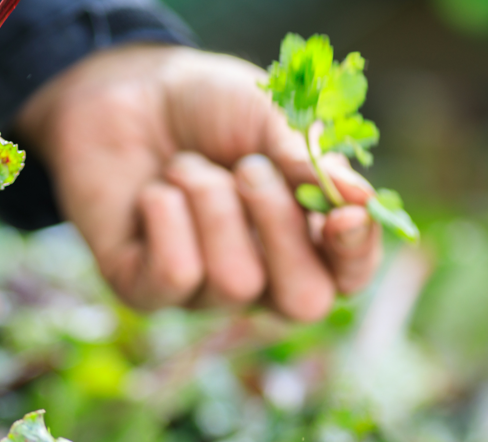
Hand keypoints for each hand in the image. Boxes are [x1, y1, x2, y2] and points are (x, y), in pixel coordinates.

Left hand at [16, 45, 381, 320]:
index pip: (348, 277)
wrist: (124, 91)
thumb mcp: (267, 117)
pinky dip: (167, 217)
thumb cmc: (206, 107)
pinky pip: (175, 275)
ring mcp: (201, 291)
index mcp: (302, 236)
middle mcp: (259, 276)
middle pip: (303, 304)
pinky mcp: (144, 289)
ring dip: (211, 204)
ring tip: (185, 165)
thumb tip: (363, 200)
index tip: (343, 215)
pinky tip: (153, 190)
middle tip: (248, 168)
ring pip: (235, 283)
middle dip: (280, 229)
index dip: (355, 255)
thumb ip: (310, 161)